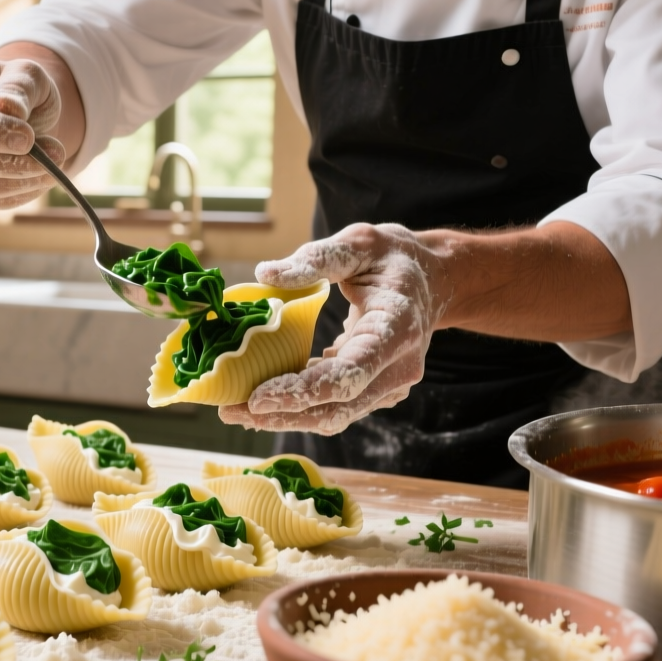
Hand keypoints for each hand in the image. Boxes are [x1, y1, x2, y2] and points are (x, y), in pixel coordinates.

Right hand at [0, 58, 66, 208]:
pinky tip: (40, 177)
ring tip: (53, 164)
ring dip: (22, 180)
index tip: (28, 137)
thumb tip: (6, 108)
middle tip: (56, 152)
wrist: (20, 113)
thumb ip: (18, 86)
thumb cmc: (19, 88)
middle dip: (13, 161)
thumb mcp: (27, 74)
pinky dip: (20, 193)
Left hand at [219, 224, 451, 434]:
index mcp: (397, 330)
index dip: (304, 391)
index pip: (350, 374)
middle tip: (229, 410)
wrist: (432, 280)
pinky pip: (335, 407)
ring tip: (235, 410)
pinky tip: (261, 400)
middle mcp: (399, 368)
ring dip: (285, 417)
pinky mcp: (376, 391)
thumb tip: (265, 274)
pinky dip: (298, 407)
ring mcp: (390, 386)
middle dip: (282, 414)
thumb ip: (316, 259)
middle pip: (338, 408)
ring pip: (335, 416)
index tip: (258, 397)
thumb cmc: (393, 258)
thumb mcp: (358, 243)